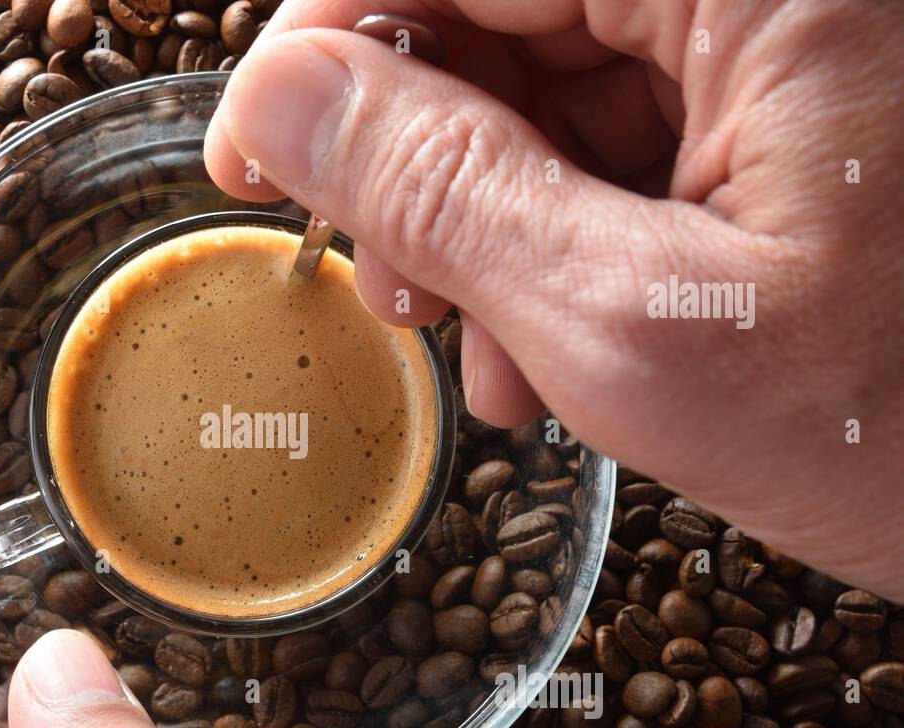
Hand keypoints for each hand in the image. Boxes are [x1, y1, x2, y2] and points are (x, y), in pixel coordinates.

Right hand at [204, 0, 903, 600]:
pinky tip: (560, 344)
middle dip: (417, 159)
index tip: (256, 154)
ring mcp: (793, 35)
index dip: (327, 46)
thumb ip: (448, 194)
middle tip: (388, 289)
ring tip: (494, 359)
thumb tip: (285, 102)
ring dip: (489, 223)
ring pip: (554, 80)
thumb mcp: (646, 327)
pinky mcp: (805, 96)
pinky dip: (567, 237)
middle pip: (504, 10)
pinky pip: (629, 133)